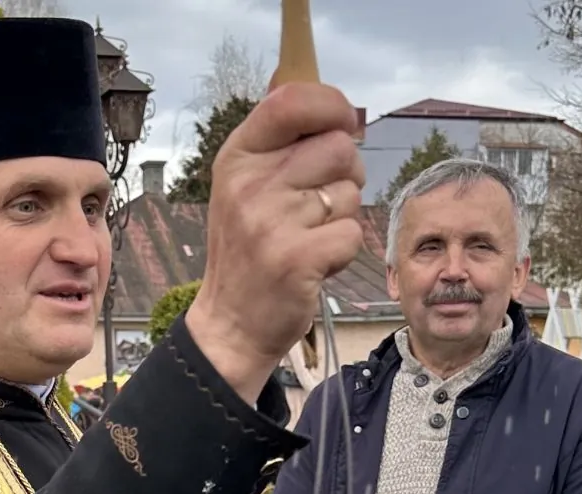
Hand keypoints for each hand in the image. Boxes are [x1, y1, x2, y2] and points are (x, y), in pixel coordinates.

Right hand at [185, 83, 364, 403]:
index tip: (342, 123)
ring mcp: (272, 223)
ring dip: (341, 217)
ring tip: (309, 238)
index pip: (292, 100)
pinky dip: (343, 252)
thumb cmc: (246, 254)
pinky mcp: (297, 259)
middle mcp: (251, 185)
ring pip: (348, 193)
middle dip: (346, 173)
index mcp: (237, 158)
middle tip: (323, 203)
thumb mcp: (243, 187)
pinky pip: (351, 233)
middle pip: (337, 147)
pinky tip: (316, 264)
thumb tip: (303, 79)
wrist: (229, 326)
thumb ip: (275, 140)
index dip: (331, 104)